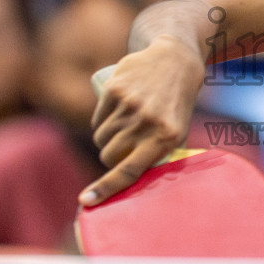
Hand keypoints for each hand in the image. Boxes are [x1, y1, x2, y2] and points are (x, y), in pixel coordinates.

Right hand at [79, 36, 204, 206]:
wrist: (175, 61)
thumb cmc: (176, 105)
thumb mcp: (177, 132)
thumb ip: (157, 156)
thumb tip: (132, 188)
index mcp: (166, 138)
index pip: (128, 171)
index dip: (105, 189)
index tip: (85, 202)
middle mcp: (147, 121)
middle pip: (109, 155)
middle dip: (110, 158)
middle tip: (121, 148)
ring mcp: (130, 104)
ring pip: (101, 137)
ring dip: (105, 139)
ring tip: (122, 128)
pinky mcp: (116, 88)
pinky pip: (98, 118)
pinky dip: (101, 122)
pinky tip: (114, 114)